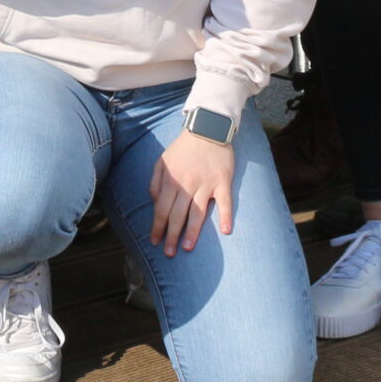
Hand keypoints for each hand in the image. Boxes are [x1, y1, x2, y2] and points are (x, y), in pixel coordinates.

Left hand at [149, 128, 236, 257]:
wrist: (207, 128)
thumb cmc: (183, 147)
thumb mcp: (162, 160)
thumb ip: (155, 181)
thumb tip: (153, 201)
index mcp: (171, 180)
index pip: (161, 209)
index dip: (157, 227)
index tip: (155, 242)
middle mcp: (187, 184)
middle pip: (177, 215)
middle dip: (171, 236)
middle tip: (169, 253)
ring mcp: (206, 184)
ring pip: (198, 212)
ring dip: (192, 232)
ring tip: (187, 248)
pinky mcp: (223, 181)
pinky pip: (226, 202)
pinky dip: (226, 216)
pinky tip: (226, 231)